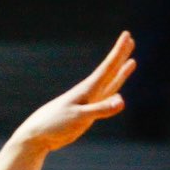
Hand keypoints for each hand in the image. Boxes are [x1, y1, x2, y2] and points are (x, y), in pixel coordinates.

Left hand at [9, 31, 133, 155]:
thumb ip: (100, 109)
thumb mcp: (79, 117)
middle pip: (110, 71)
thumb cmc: (55, 124)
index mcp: (88, 89)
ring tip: (131, 62)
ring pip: (109, 84)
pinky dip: (113, 95)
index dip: (118, 52)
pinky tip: (119, 95)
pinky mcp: (86, 114)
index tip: (127, 35)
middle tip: (130, 39)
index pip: (108, 67)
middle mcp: (90, 93)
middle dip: (120, 56)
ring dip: (120, 73)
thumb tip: (122, 101)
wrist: (38, 134)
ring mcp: (89, 103)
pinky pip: (105, 101)